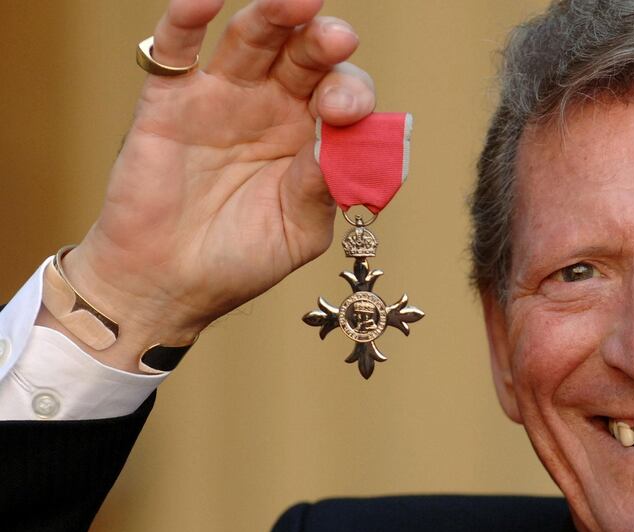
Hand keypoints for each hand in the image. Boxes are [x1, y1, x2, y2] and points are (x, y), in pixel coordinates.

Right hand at [53, 0, 375, 367]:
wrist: (167, 285)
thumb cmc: (240, 259)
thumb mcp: (297, 231)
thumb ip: (319, 187)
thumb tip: (338, 144)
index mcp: (312, 135)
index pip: (342, 94)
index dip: (350, 95)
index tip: (344, 112)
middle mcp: (273, 106)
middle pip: (304, 55)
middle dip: (323, 43)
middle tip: (336, 38)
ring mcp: (222, 97)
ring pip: (252, 38)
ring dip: (274, 15)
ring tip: (296, 1)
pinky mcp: (170, 99)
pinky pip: (177, 48)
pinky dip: (187, 18)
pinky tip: (207, 0)